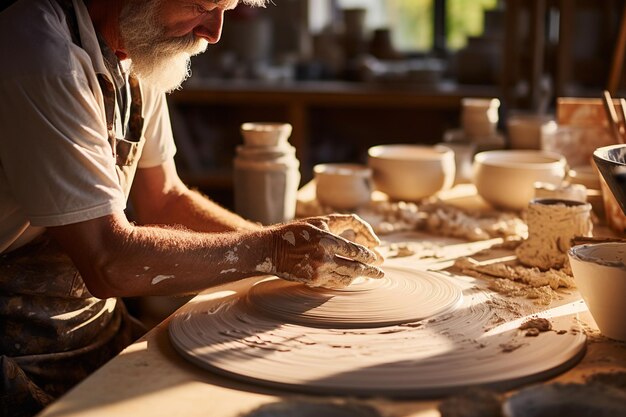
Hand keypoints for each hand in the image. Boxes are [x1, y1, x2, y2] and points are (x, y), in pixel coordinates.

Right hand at [262, 215, 383, 288]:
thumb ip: (348, 223)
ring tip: (369, 276)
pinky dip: (346, 281)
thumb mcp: (322, 220)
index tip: (378, 258)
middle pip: (356, 268)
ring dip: (360, 278)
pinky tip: (352, 278)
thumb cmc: (299, 231)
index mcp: (327, 240)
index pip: (357, 251)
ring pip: (347, 278)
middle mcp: (324, 257)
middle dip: (371, 271)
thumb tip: (371, 238)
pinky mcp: (312, 281)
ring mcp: (318, 271)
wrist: (271, 248)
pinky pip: (335, 283)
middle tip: (381, 274)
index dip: (370, 256)